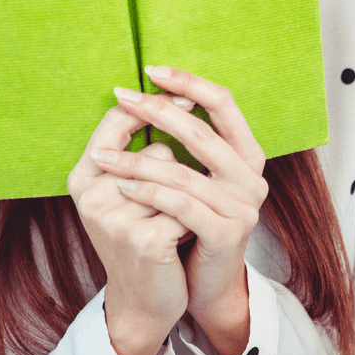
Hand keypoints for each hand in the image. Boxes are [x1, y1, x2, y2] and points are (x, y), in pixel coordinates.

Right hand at [67, 94, 195, 339]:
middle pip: (155, 152)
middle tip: (170, 204)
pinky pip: (186, 210)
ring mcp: (115, 218)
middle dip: (175, 175)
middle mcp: (90, 195)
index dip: (153, 105)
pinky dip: (192, 223)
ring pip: (175, 179)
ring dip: (186, 200)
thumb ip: (136, 154)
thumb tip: (174, 100)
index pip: (115, 120)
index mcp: (82, 177)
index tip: (186, 96)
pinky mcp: (144, 240)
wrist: (142, 303)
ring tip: (174, 223)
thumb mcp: (127, 194)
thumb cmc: (142, 238)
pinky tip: (180, 244)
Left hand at [92, 66, 268, 329]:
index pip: (223, 102)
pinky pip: (180, 206)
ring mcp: (243, 206)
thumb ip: (185, 141)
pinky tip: (121, 187)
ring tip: (102, 156)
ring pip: (183, 172)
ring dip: (136, 160)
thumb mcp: (193, 177)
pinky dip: (147, 193)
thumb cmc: (192, 223)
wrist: (205, 284)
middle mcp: (252, 175)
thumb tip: (149, 94)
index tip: (150, 69)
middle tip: (120, 96)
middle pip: (201, 132)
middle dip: (156, 111)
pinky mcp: (228, 233)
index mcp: (246, 153)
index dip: (188, 82)